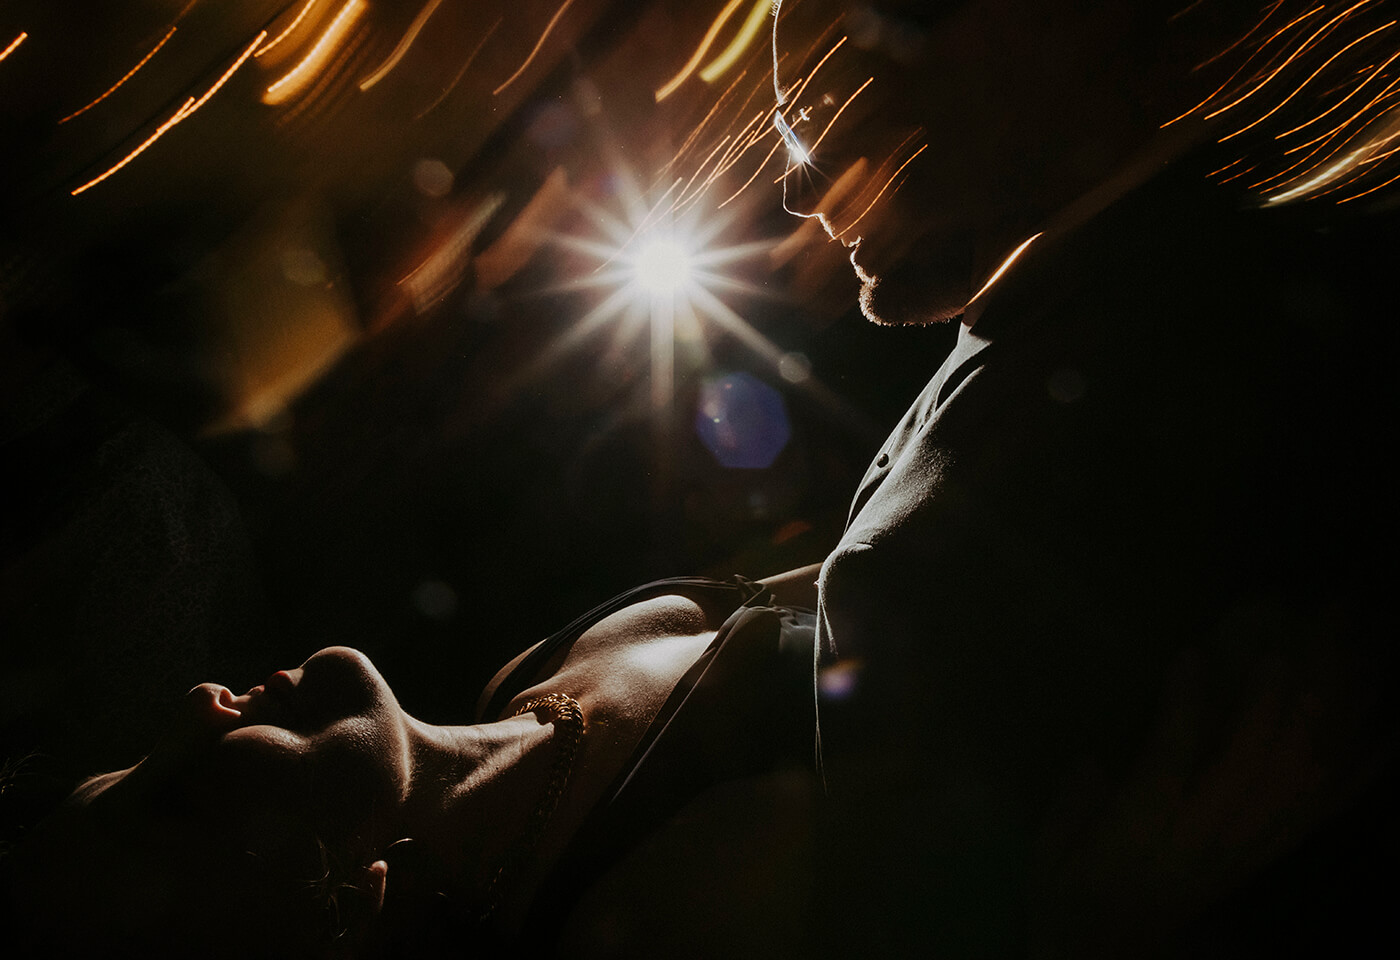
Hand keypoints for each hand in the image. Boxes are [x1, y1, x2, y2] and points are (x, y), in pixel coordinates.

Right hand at [1030, 645, 1384, 957]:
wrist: (1104, 959)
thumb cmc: (1066, 900)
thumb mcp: (1046, 856)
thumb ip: (1070, 807)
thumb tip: (1093, 761)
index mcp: (1140, 832)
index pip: (1171, 759)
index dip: (1185, 706)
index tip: (1190, 655)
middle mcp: (1197, 840)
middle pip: (1245, 768)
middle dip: (1264, 711)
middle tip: (1274, 659)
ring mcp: (1234, 854)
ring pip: (1283, 791)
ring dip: (1305, 738)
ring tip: (1317, 688)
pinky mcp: (1252, 863)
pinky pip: (1303, 821)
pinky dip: (1338, 786)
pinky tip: (1365, 749)